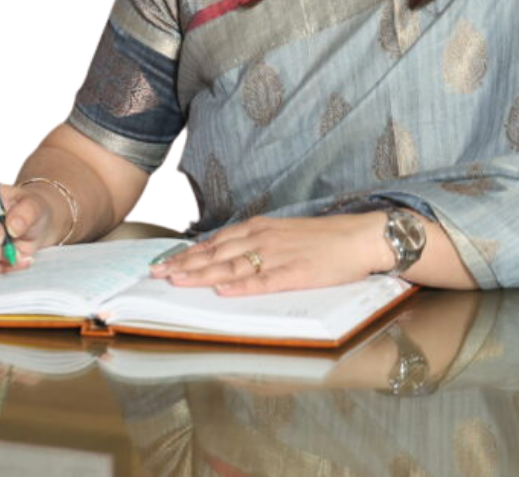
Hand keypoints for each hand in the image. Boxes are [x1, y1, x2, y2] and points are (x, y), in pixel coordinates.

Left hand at [150, 213, 390, 295]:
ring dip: (202, 275)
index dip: (188, 253)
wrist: (360, 237)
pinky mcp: (296, 273)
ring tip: (177, 283)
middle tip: (157, 275)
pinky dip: (241, 286)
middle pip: (216, 254)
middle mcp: (263, 238)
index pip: (216, 241)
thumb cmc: (324, 239)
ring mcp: (278, 256)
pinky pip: (263, 281)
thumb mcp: (284, 233)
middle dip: (184, 265)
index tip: (164, 262)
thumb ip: (257, 242)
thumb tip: (228, 255)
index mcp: (260, 228)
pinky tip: (222, 291)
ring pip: (232, 266)